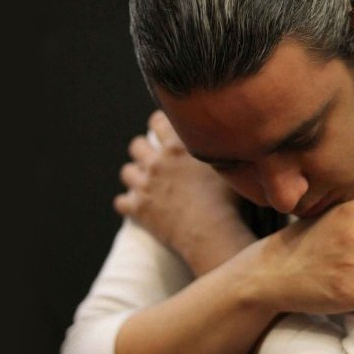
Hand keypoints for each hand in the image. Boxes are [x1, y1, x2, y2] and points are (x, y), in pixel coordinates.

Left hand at [114, 110, 254, 273]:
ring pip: (127, 172)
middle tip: (157, 161)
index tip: (165, 133)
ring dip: (136, 176)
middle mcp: (157, 161)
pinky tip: (141, 207)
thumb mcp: (229, 167)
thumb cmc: (228, 201)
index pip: (157, 120)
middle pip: (136, 145)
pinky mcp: (138, 209)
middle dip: (144, 150)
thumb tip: (231, 139)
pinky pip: (121, 202)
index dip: (160, 125)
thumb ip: (220, 150)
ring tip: (149, 184)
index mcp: (178, 146)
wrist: (212, 233)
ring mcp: (144, 185)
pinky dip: (129, 204)